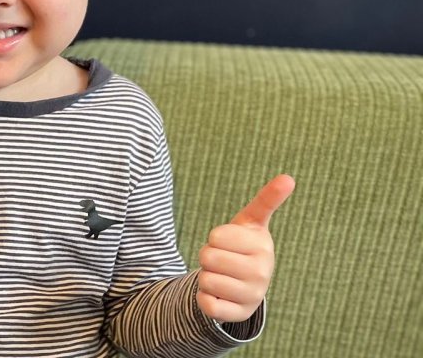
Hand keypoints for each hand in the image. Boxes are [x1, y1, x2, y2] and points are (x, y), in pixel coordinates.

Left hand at [196, 174, 295, 322]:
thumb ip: (267, 199)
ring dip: (205, 277)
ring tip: (223, 275)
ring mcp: (251, 296)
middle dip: (208, 256)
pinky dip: (204, 298)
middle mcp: (261, 272)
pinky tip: (219, 295)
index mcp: (263, 246)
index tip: (229, 240)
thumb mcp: (253, 221)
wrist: (246, 283)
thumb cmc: (244, 245)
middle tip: (223, 259)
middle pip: (207, 258)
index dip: (215, 237)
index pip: (216, 236)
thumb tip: (288, 177)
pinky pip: (206, 304)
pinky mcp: (238, 315)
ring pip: (204, 280)